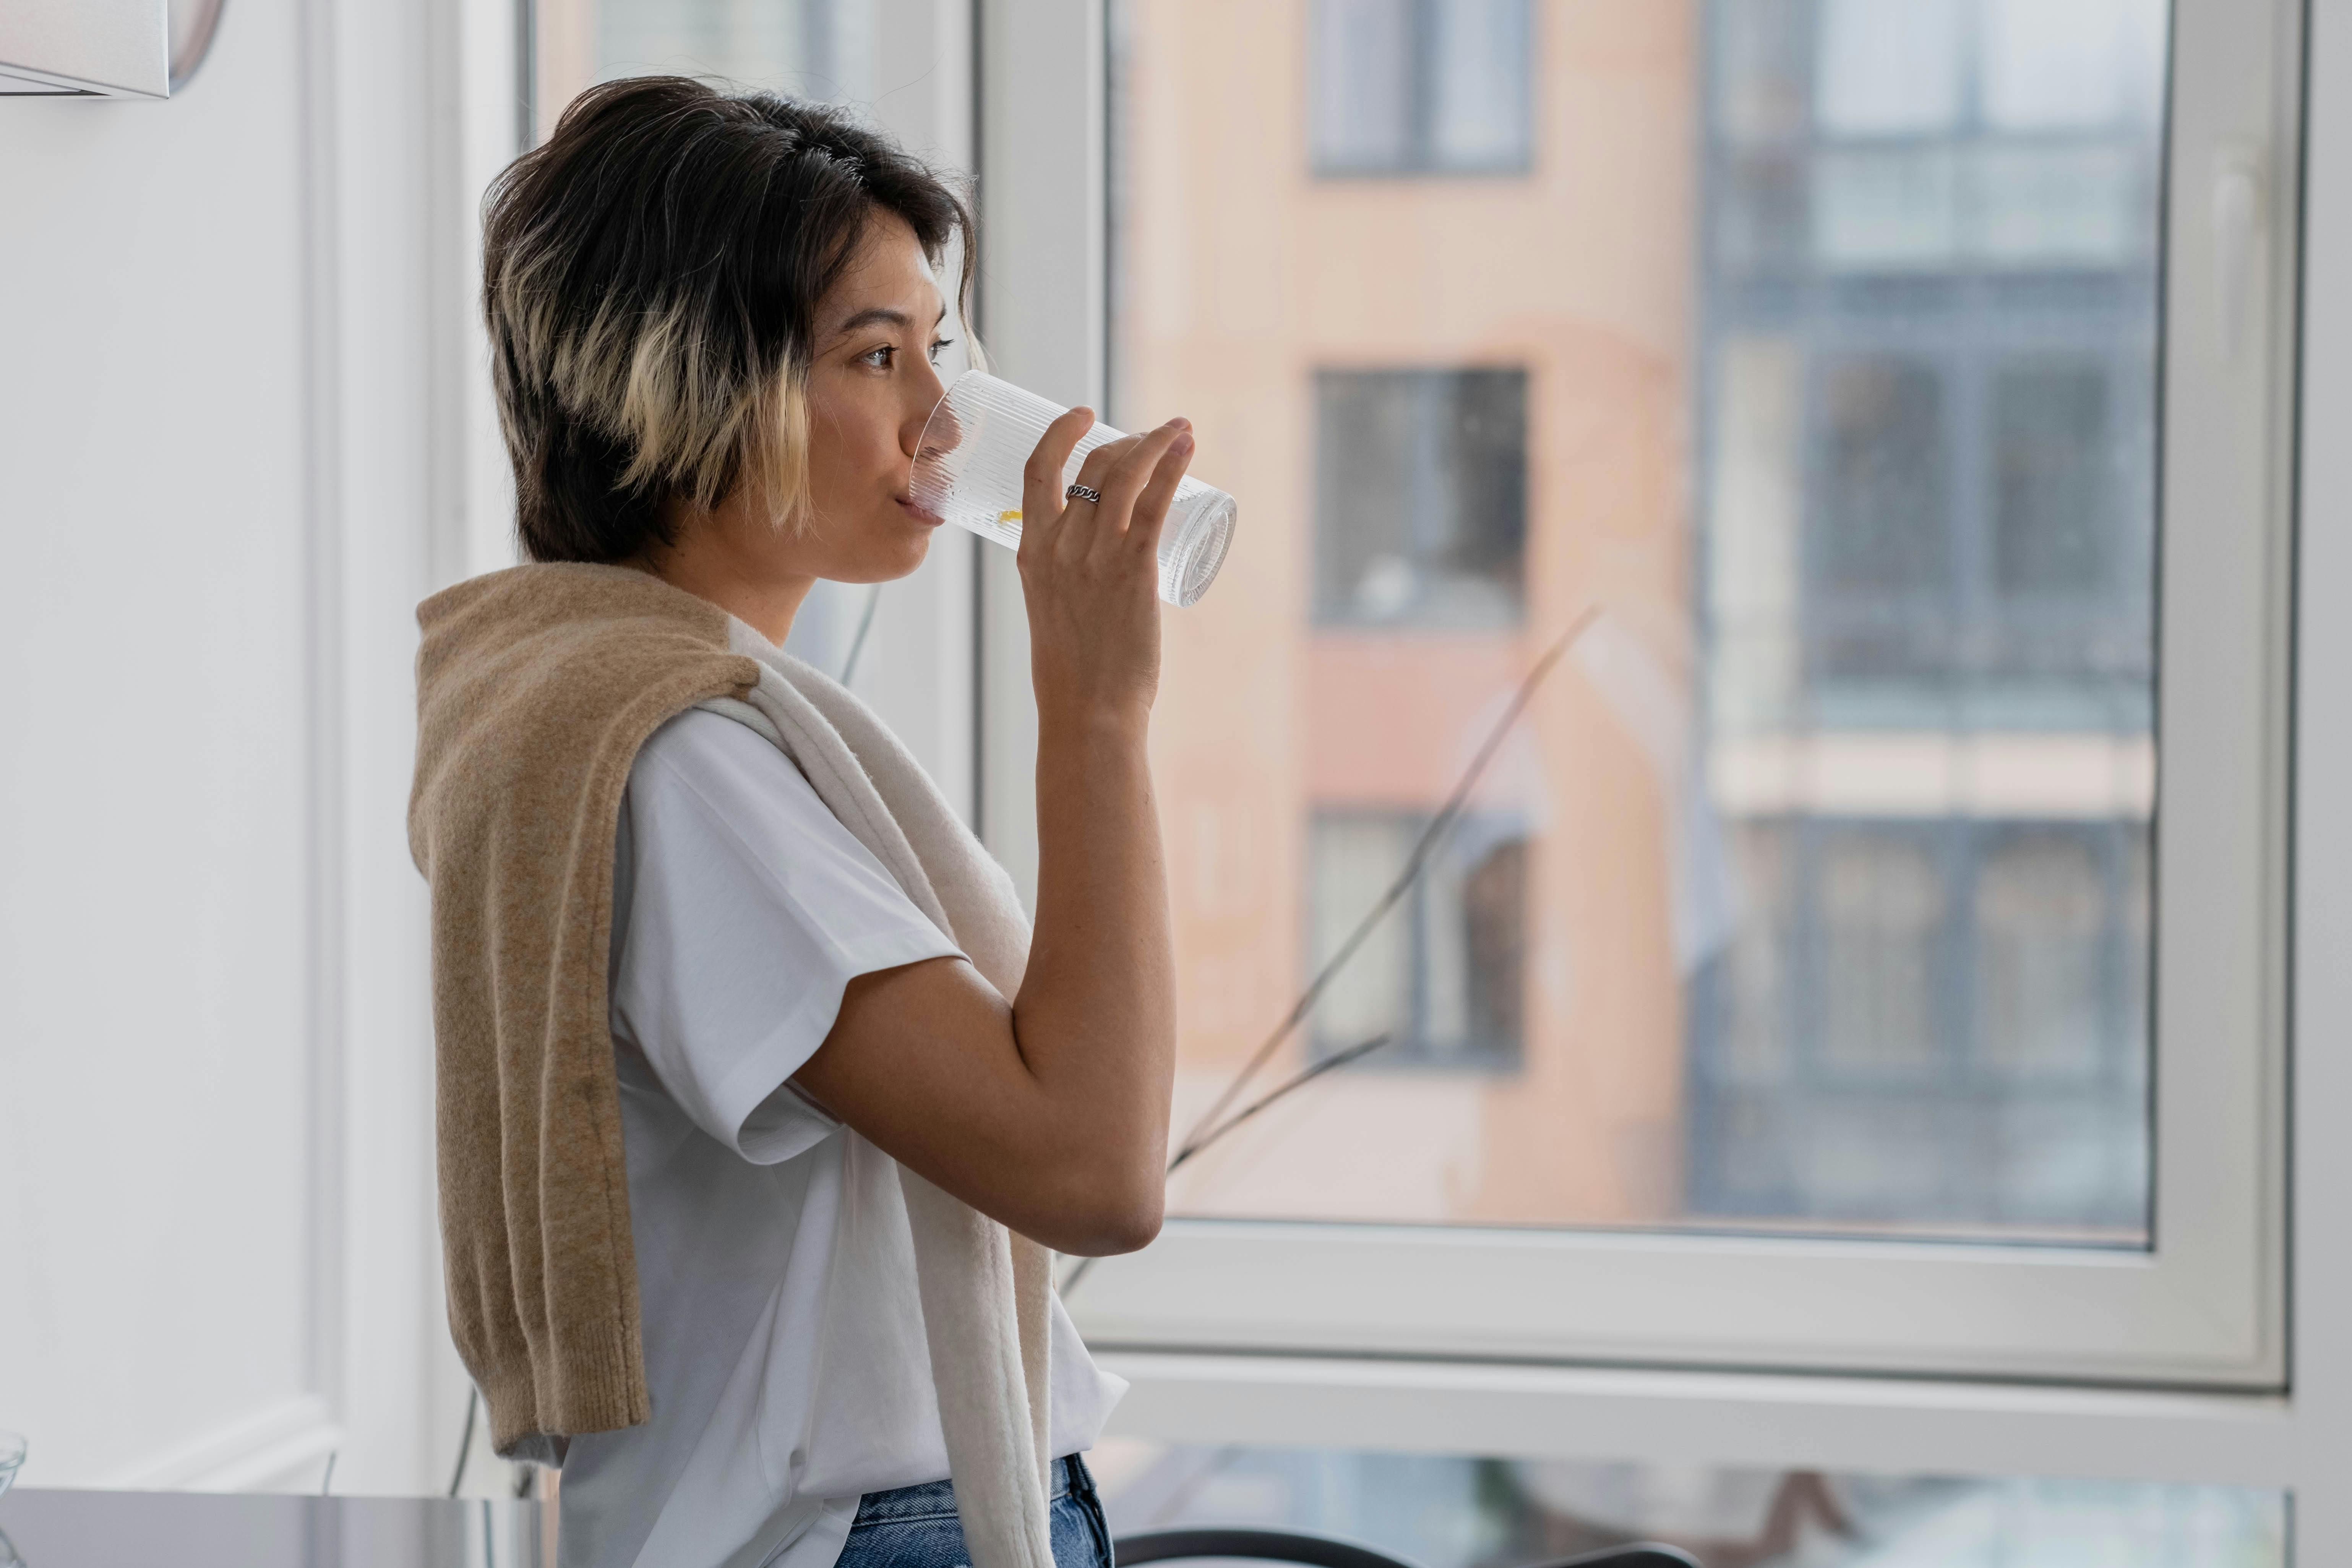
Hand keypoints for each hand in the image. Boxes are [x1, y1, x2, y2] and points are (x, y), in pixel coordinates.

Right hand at [1017, 410, 1194, 728]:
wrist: (1088, 711)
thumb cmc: (1072, 673)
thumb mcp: (1049, 611)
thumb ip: (1063, 582)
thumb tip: (1088, 569)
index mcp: (1031, 552)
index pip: (1038, 471)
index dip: (1061, 433)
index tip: (1083, 414)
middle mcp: (1060, 545)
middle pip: (1093, 467)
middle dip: (1127, 441)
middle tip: (1153, 440)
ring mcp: (1096, 555)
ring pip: (1126, 475)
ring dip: (1156, 442)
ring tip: (1180, 430)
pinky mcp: (1134, 569)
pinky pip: (1155, 503)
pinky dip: (1172, 467)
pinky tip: (1187, 448)